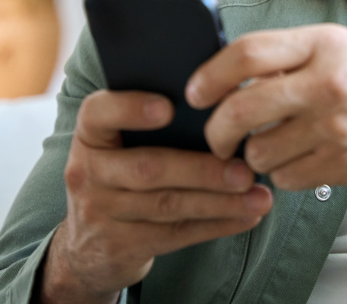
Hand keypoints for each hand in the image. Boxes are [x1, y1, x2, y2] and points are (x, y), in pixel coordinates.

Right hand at [40, 90, 273, 303]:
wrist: (87, 245)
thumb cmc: (122, 171)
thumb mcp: (120, 144)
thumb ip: (153, 123)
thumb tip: (221, 101)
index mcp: (90, 134)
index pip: (98, 113)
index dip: (131, 108)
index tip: (169, 107)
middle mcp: (88, 172)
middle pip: (148, 168)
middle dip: (202, 170)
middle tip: (245, 170)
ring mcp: (102, 212)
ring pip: (168, 205)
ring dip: (220, 201)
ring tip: (259, 195)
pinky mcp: (122, 246)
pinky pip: (176, 234)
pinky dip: (217, 224)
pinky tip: (248, 216)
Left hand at [185, 24, 346, 190]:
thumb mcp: (340, 47)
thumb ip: (290, 59)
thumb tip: (230, 78)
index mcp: (322, 43)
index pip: (246, 54)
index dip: (209, 75)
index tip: (195, 92)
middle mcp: (327, 82)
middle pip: (240, 110)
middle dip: (217, 131)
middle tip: (216, 137)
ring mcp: (336, 127)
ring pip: (260, 152)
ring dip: (256, 156)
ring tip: (272, 146)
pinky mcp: (346, 164)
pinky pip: (288, 177)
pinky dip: (285, 174)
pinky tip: (302, 160)